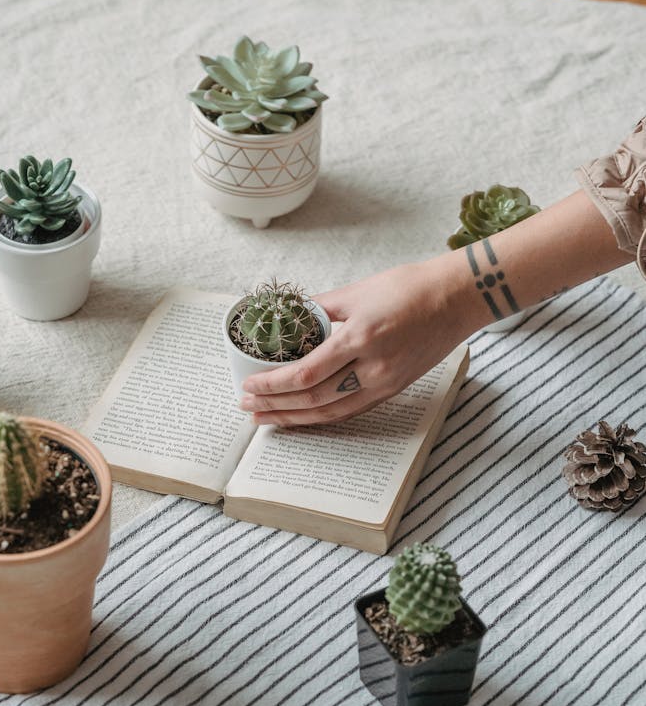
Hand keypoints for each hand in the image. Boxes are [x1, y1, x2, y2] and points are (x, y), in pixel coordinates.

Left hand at [240, 257, 476, 425]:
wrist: (458, 298)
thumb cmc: (410, 287)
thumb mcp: (358, 291)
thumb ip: (320, 309)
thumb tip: (289, 319)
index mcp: (360, 337)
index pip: (306, 373)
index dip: (273, 385)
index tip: (248, 385)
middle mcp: (373, 367)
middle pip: (314, 399)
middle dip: (276, 406)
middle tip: (247, 406)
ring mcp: (386, 382)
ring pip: (332, 412)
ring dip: (295, 418)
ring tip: (267, 419)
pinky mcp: (394, 388)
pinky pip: (351, 409)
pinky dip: (323, 416)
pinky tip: (303, 416)